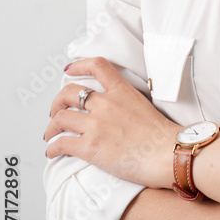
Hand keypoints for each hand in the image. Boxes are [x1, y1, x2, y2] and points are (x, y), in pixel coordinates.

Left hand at [44, 57, 179, 189]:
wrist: (168, 154)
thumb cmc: (164, 137)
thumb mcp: (146, 107)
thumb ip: (128, 103)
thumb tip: (120, 113)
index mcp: (122, 92)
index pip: (97, 66)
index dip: (79, 65)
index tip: (69, 69)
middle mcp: (106, 104)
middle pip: (69, 93)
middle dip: (57, 102)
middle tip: (56, 111)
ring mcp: (96, 124)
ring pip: (60, 118)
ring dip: (51, 127)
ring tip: (50, 135)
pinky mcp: (90, 147)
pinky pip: (61, 143)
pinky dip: (52, 148)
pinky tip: (53, 152)